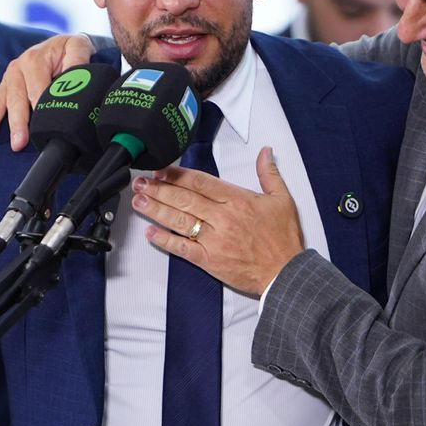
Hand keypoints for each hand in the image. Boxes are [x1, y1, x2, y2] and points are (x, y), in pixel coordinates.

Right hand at [0, 33, 95, 148]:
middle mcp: (16, 68)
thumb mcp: (78, 47)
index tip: (42, 125)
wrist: (61, 45)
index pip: (36, 88)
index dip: (40, 107)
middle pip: (15, 98)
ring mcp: (8, 79)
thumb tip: (76, 78)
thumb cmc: (69, 49)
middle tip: (18, 143)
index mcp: (33, 59)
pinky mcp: (3, 87)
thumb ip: (78, 61)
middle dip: (16, 122)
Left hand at [131, 147, 303, 294]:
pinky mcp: (210, 260)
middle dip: (159, 189)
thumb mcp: (283, 200)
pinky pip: (182, 248)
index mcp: (237, 200)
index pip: (200, 182)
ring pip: (179, 221)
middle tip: (141, 182)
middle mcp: (222, 217)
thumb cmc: (284, 239)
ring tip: (139, 201)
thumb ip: (269, 173)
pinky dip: (165, 241)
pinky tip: (150, 233)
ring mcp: (214, 240)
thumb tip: (265, 151)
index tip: (161, 170)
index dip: (177, 175)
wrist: (286, 273)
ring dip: (156, 210)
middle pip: (184, 199)